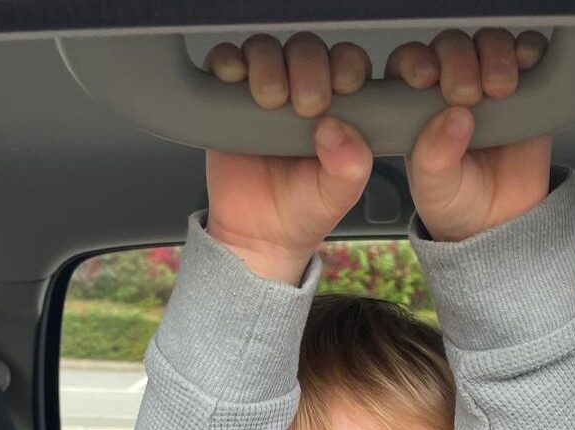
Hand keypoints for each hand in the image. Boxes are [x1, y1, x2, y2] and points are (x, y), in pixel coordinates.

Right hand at [202, 33, 373, 283]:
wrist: (256, 237)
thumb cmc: (301, 211)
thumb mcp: (337, 196)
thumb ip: (350, 167)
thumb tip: (335, 130)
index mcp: (338, 107)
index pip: (347, 63)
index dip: (347, 66)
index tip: (345, 88)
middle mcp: (301, 90)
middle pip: (306, 48)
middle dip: (309, 67)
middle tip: (307, 104)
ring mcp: (263, 90)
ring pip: (266, 49)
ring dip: (269, 64)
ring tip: (270, 101)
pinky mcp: (227, 97)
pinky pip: (224, 62)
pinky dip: (228, 63)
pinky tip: (236, 83)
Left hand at [388, 29, 552, 240]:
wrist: (503, 223)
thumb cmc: (458, 203)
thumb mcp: (435, 189)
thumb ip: (435, 157)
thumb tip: (454, 118)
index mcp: (417, 106)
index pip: (409, 64)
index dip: (415, 62)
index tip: (426, 79)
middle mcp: (450, 86)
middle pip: (451, 45)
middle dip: (459, 60)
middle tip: (468, 94)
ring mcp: (488, 82)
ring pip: (489, 42)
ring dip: (495, 55)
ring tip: (500, 90)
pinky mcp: (526, 84)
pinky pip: (529, 51)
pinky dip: (529, 51)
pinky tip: (527, 69)